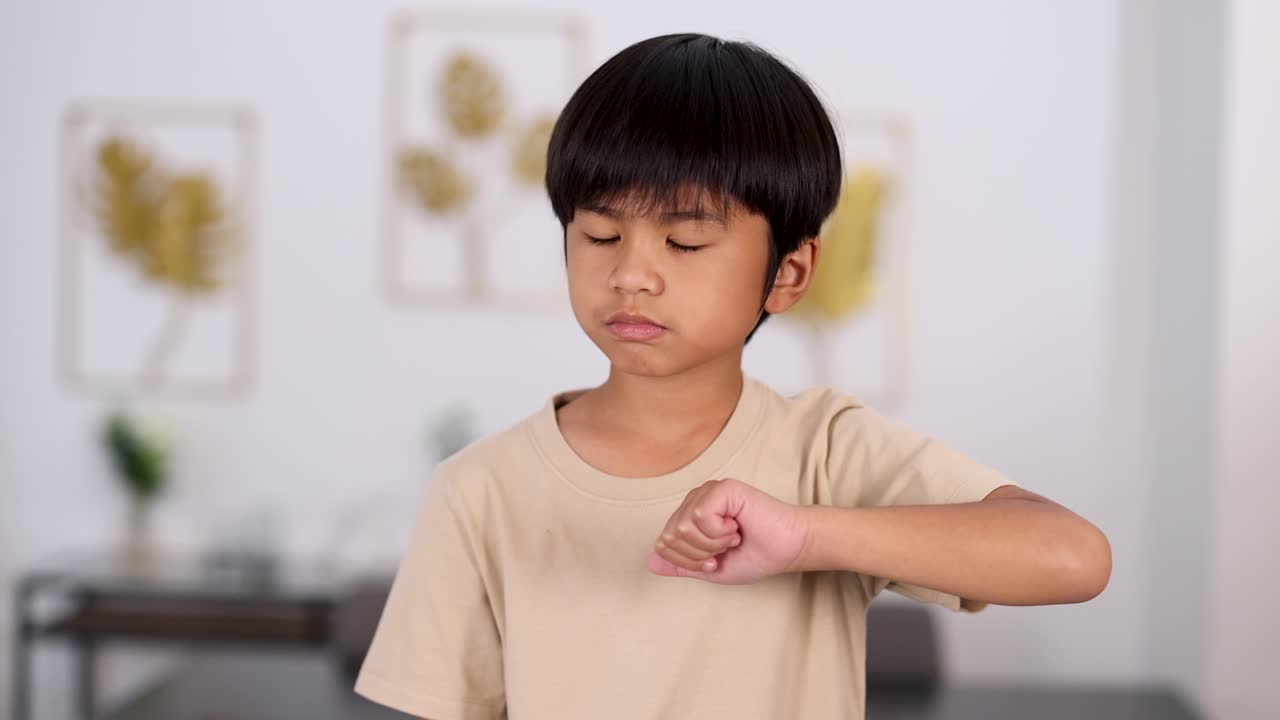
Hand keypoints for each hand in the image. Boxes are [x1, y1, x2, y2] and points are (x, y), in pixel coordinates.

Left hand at [645, 478, 809, 584]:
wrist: (787, 549)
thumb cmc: (754, 556)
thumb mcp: (710, 569)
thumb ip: (680, 565)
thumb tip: (649, 562)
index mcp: (689, 516)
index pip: (663, 544)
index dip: (688, 562)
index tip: (715, 560)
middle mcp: (695, 500)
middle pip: (671, 536)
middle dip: (699, 554)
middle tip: (725, 549)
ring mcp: (708, 491)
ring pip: (684, 526)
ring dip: (712, 543)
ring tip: (732, 537)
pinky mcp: (722, 488)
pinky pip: (700, 514)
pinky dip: (719, 531)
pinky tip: (736, 526)